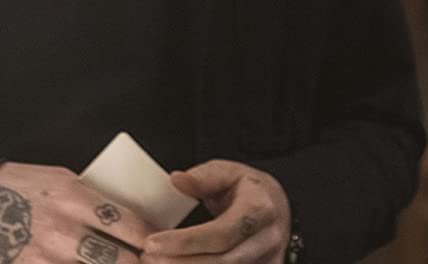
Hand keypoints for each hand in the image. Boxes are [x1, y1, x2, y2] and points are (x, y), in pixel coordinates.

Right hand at [0, 162, 154, 263]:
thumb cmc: (18, 188)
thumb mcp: (59, 180)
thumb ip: (90, 198)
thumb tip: (124, 216)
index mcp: (73, 197)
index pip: (128, 223)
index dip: (150, 238)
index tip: (160, 243)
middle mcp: (63, 230)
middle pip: (121, 259)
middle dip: (140, 263)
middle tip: (153, 263)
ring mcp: (47, 257)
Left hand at [142, 160, 289, 263]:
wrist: (279, 209)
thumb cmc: (251, 191)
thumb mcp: (231, 172)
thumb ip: (204, 176)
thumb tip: (177, 180)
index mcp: (260, 210)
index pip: (221, 234)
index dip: (186, 242)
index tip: (153, 243)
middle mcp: (267, 241)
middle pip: (222, 263)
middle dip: (181, 263)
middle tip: (148, 258)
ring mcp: (267, 262)